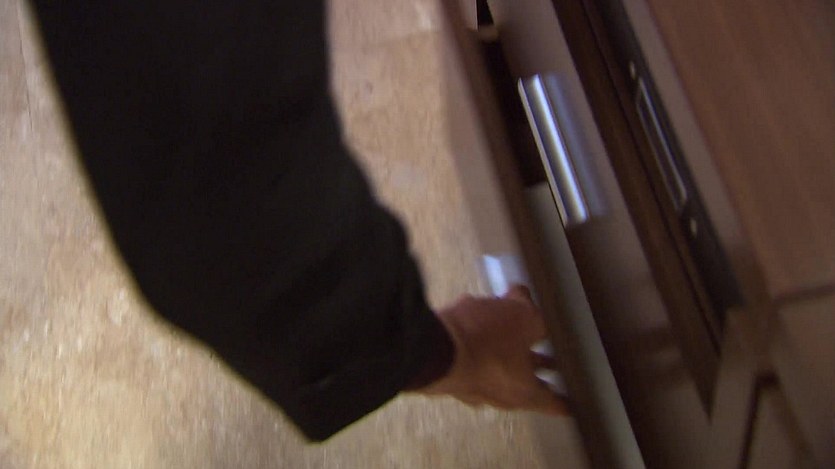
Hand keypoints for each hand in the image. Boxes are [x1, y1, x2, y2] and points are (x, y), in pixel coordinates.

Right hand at [418, 285, 567, 415]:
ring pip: (496, 367)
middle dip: (536, 365)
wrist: (431, 347)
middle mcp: (497, 395)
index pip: (555, 402)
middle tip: (549, 357)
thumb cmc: (482, 343)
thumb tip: (525, 297)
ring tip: (510, 326)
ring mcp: (470, 385)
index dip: (569, 399)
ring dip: (505, 349)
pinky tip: (477, 319)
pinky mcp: (449, 372)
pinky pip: (472, 357)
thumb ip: (533, 311)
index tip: (577, 401)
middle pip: (524, 382)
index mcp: (524, 391)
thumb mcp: (524, 318)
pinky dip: (479, 341)